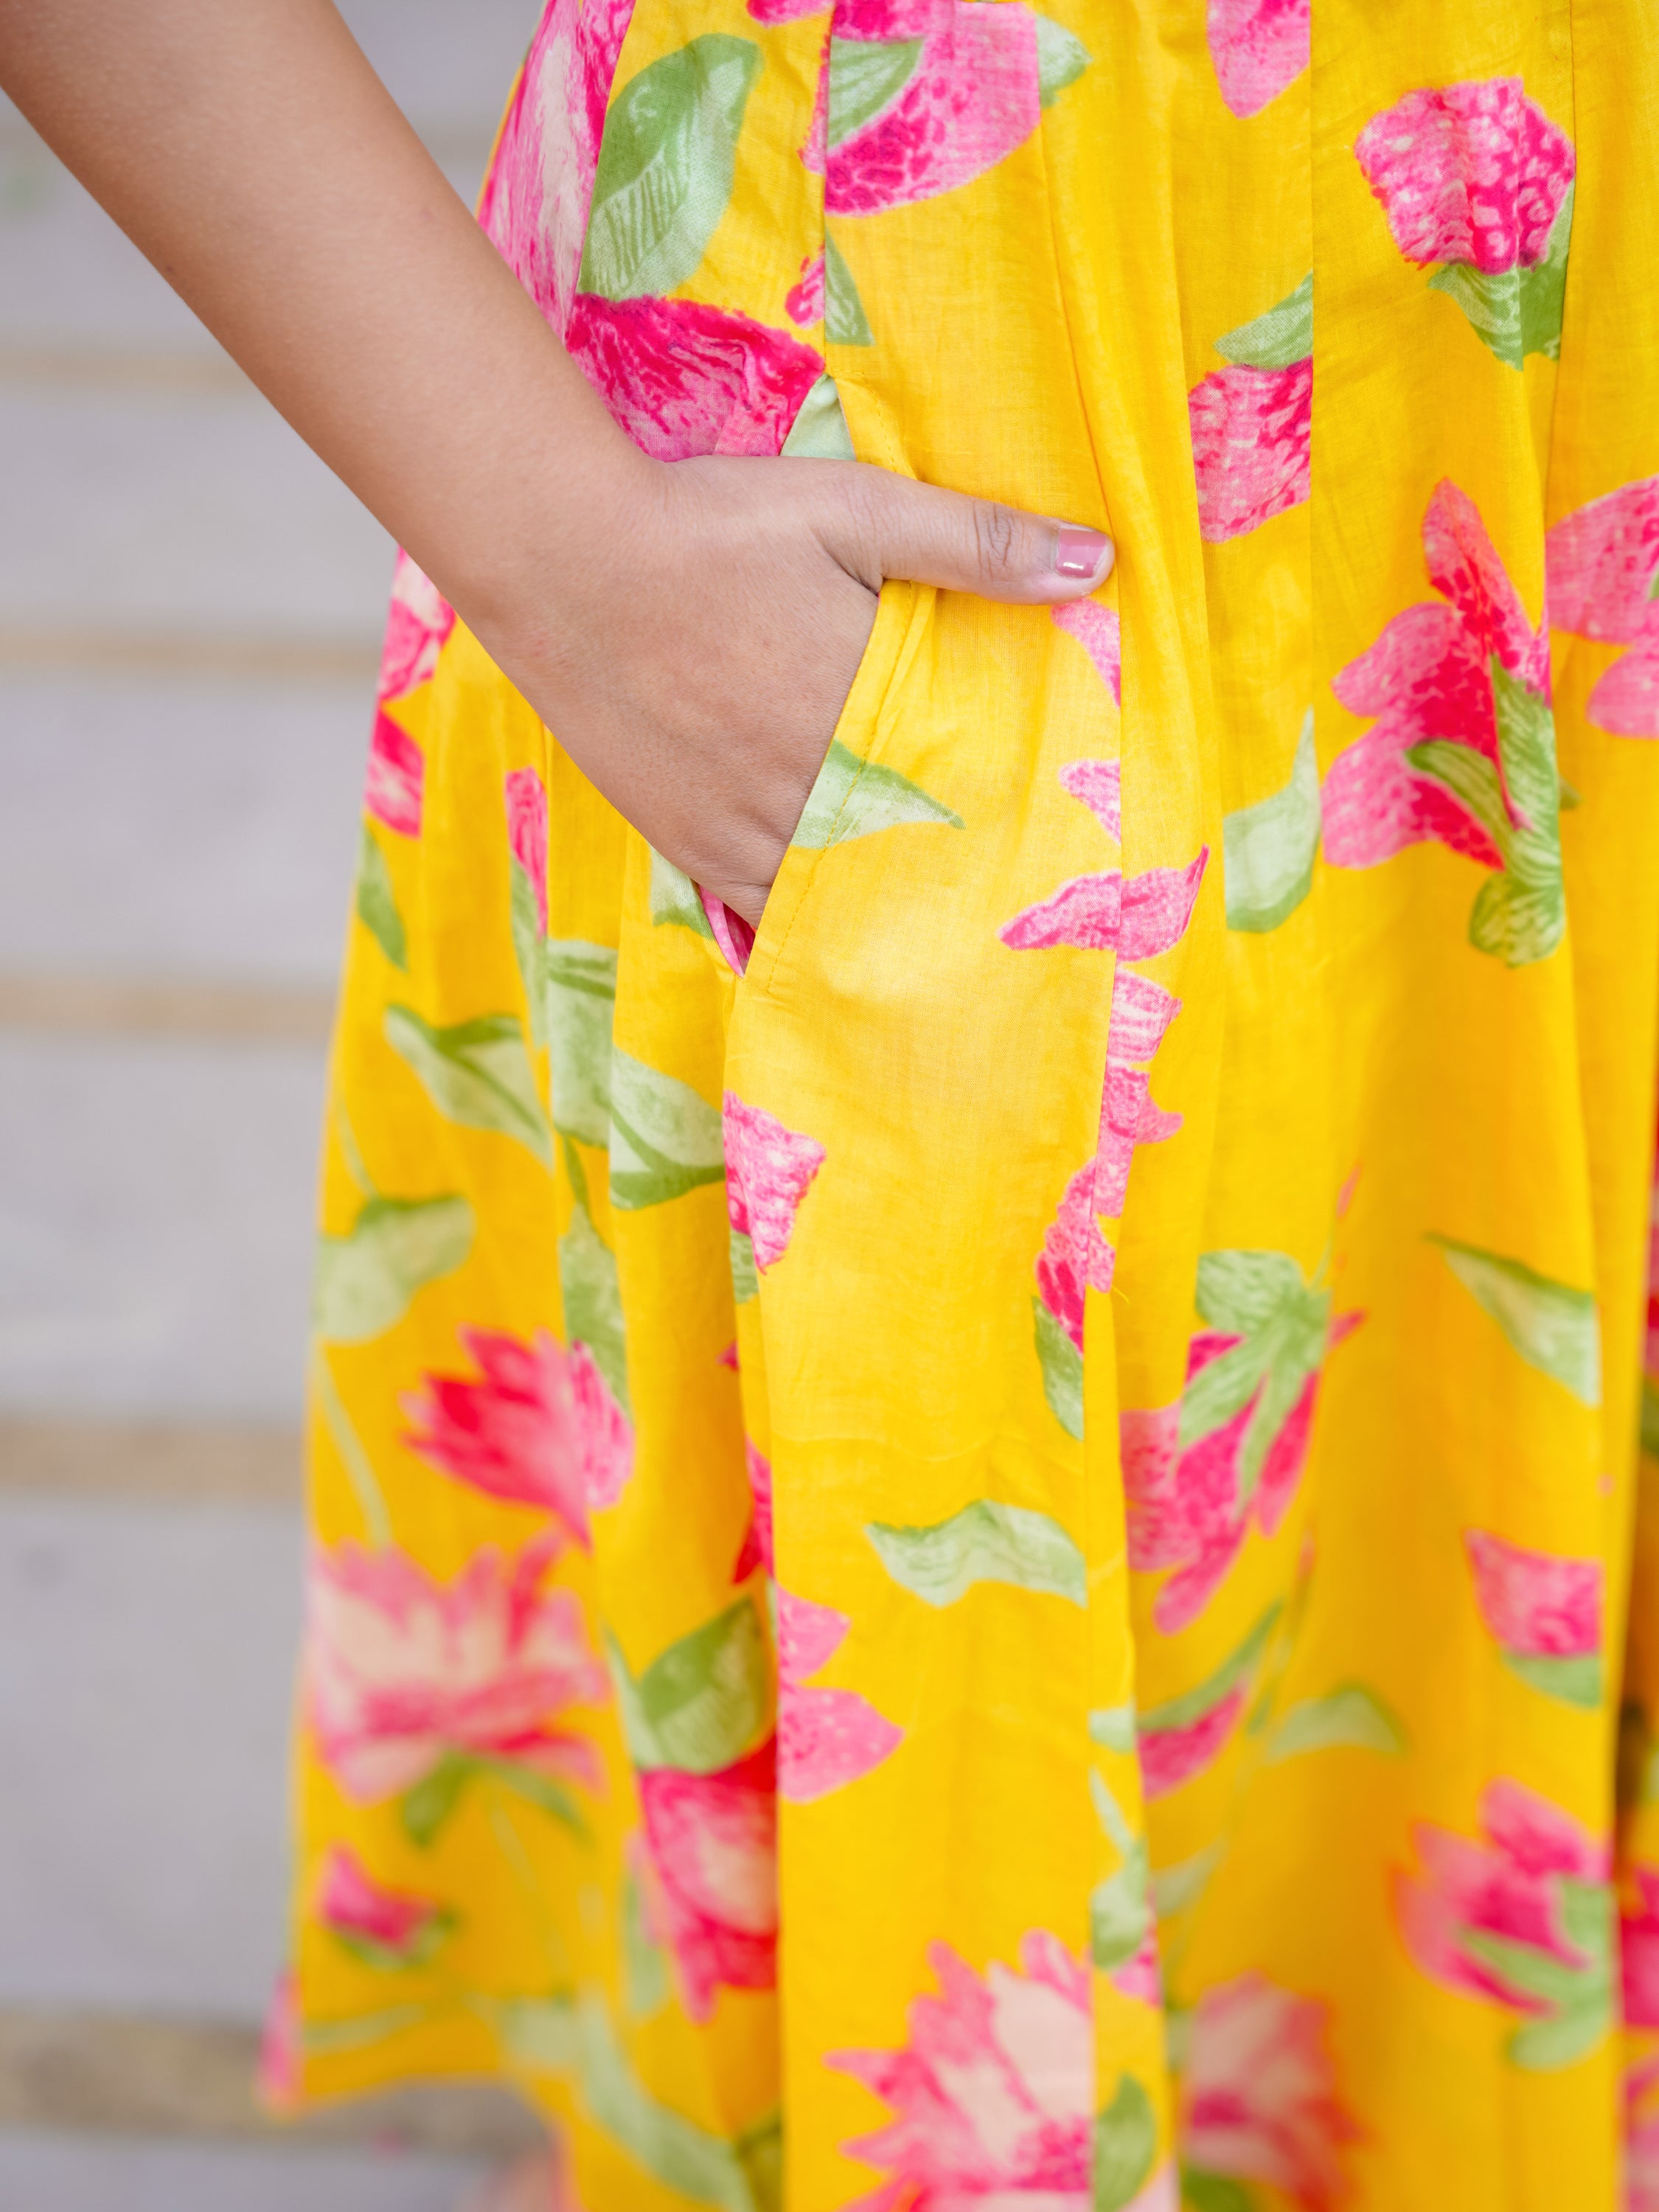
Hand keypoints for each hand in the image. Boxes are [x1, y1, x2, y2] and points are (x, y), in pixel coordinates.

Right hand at [486, 451, 1114, 928]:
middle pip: (915, 852)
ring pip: (846, 895)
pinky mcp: (691, 843)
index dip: (1021, 813)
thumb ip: (974, 542)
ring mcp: (747, 825)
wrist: (559, 557)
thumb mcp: (852, 508)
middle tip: (1025, 908)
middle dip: (965, 873)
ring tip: (950, 936)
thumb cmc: (709, 525)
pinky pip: (767, 912)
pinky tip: (849, 940)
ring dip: (894, 908)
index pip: (972, 785)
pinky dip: (812, 926)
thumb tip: (1101, 565)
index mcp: (867, 709)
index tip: (1070, 840)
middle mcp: (814, 785)